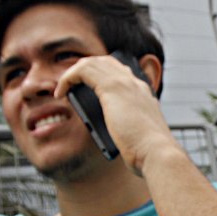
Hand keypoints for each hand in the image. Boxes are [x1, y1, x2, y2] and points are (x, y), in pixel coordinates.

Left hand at [54, 54, 179, 173]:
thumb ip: (127, 129)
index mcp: (144, 94)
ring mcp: (125, 83)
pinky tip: (60, 93)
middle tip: (70, 87)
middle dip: (84, 70)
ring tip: (63, 89)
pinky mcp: (112, 88)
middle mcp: (135, 83)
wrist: (156, 153)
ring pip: (92, 62)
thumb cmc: (147, 152)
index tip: (86, 88)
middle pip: (105, 62)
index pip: (120, 72)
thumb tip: (115, 136)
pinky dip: (68, 78)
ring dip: (73, 73)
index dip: (100, 75)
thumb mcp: (138, 136)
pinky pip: (83, 70)